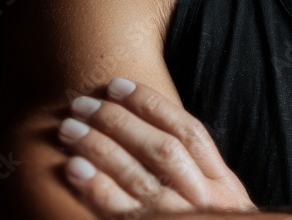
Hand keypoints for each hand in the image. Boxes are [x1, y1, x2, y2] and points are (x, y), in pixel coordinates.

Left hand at [57, 78, 256, 218]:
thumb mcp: (213, 196)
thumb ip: (193, 166)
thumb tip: (143, 120)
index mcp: (221, 183)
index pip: (189, 132)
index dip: (152, 104)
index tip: (116, 85)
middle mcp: (202, 198)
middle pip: (162, 149)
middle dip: (119, 121)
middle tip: (83, 104)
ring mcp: (175, 217)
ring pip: (137, 176)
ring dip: (99, 147)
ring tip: (70, 128)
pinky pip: (118, 209)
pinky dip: (96, 186)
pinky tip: (73, 168)